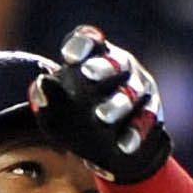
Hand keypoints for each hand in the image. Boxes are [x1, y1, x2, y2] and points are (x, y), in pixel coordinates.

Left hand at [27, 26, 170, 183]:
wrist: (104, 150)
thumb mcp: (54, 111)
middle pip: (115, 62)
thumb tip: (41, 84)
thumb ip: (45, 96)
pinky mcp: (151, 114)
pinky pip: (145, 122)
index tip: (69, 54)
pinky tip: (124, 146)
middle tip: (87, 73)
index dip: (82, 44)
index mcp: (95, 59)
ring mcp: (139, 90)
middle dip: (102, 67)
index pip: (89, 42)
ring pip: (131, 93)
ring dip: (117, 104)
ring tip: (101, 117)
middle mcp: (121, 68)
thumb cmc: (75, 119)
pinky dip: (135, 133)